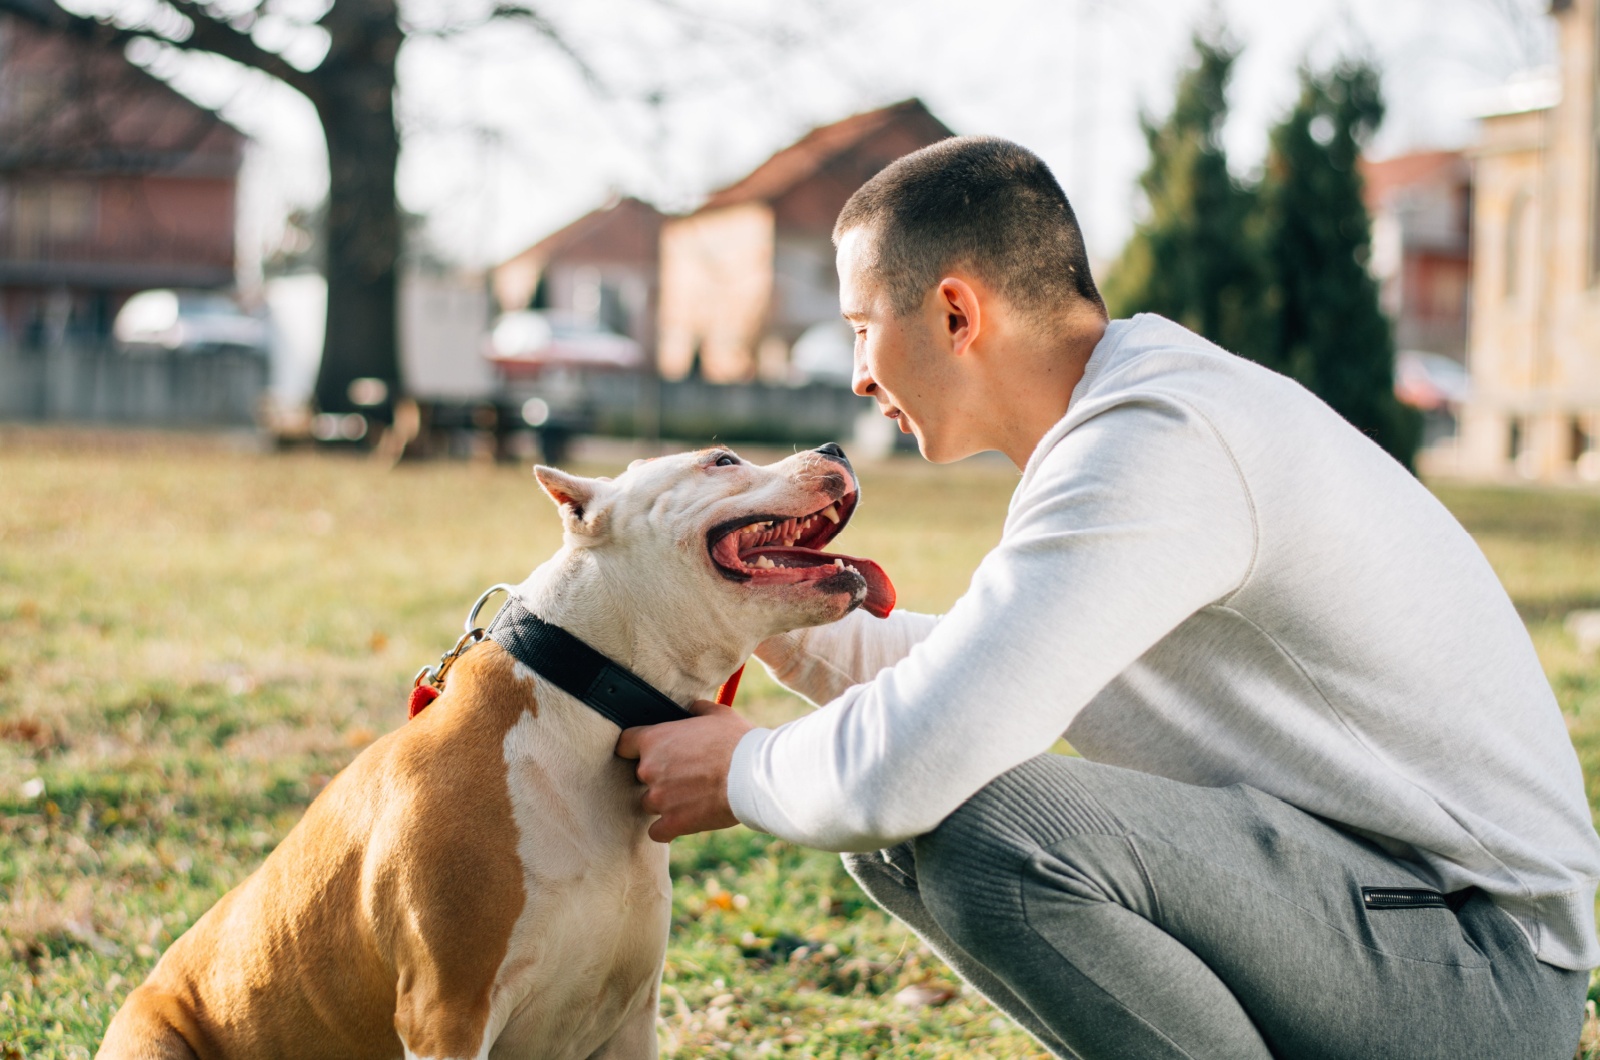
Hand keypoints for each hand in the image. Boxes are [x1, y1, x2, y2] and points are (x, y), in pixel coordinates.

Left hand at [616, 698, 753, 842]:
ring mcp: (659, 798)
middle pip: (639, 776)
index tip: (646, 753)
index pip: (624, 744)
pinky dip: (667, 828)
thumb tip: (693, 708)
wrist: (753, 775)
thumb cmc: (736, 741)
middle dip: (658, 776)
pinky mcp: (672, 823)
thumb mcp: (718, 714)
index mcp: (654, 739)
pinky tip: (682, 821)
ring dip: (664, 802)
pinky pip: (656, 832)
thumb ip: (698, 710)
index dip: (634, 749)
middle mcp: (649, 769)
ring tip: (689, 798)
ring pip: (648, 803)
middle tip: (683, 775)